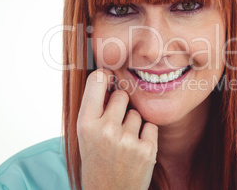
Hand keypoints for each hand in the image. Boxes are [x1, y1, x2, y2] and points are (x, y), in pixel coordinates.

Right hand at [77, 69, 157, 189]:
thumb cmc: (97, 162)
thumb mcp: (85, 136)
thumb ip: (94, 109)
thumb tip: (108, 75)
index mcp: (85, 124)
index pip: (96, 81)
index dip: (104, 76)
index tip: (108, 76)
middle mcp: (105, 130)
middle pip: (121, 95)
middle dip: (120, 105)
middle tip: (115, 125)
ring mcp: (127, 140)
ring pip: (137, 112)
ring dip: (133, 123)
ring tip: (123, 143)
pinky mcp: (146, 150)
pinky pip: (150, 126)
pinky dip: (146, 135)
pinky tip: (135, 150)